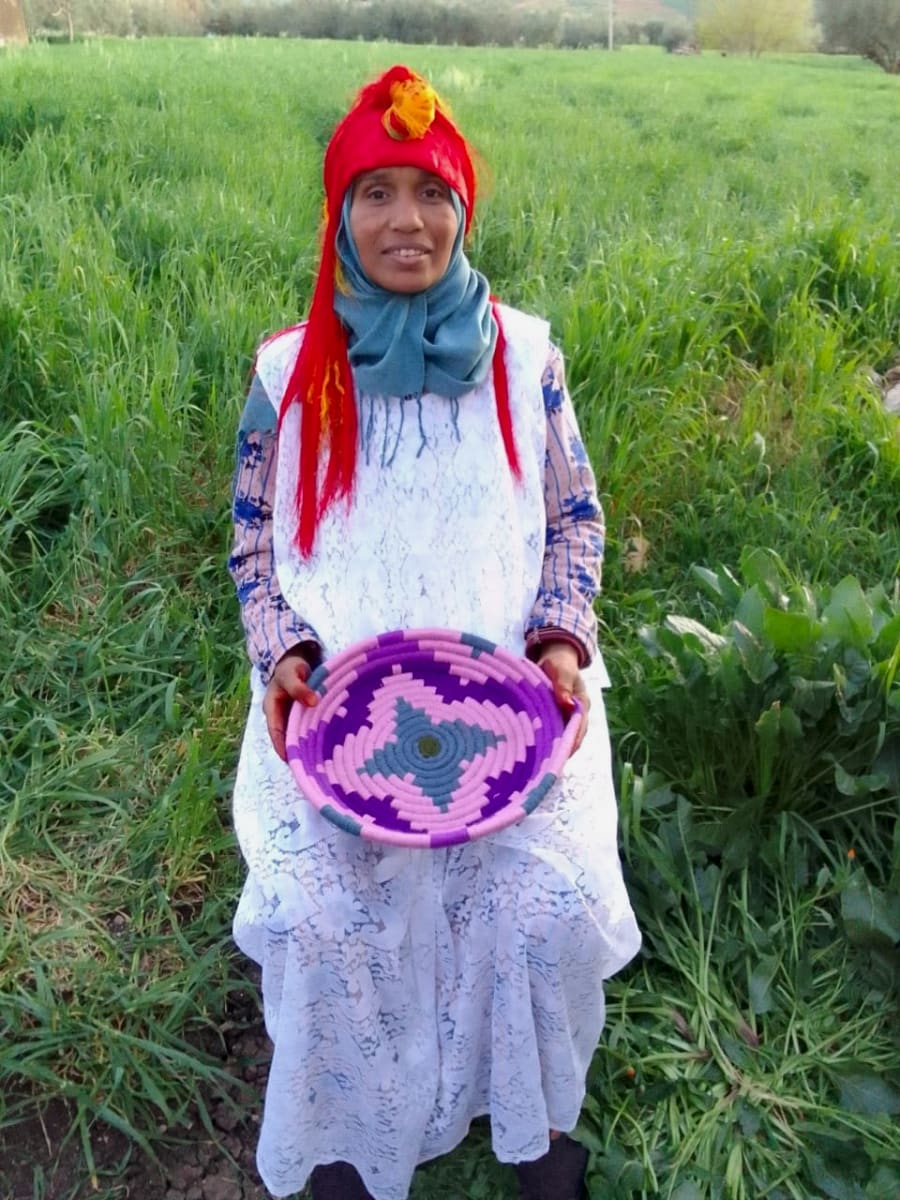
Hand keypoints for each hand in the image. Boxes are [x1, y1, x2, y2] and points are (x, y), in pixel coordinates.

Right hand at [263, 644, 318, 761]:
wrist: (293, 660)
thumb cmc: (289, 667)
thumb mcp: (292, 674)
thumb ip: (299, 688)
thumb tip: (312, 702)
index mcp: (272, 709)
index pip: (276, 732)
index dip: (282, 746)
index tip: (292, 760)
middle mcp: (280, 717)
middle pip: (287, 737)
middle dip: (296, 750)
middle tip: (310, 765)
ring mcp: (290, 717)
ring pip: (297, 734)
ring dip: (305, 744)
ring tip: (319, 760)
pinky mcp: (302, 716)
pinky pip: (306, 728)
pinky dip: (313, 735)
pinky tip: (326, 744)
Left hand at [535, 641, 588, 755]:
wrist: (554, 657)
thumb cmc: (559, 662)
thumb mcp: (561, 670)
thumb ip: (563, 685)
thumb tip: (566, 704)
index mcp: (582, 705)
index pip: (579, 729)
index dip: (571, 743)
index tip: (560, 756)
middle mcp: (574, 715)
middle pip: (569, 738)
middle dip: (559, 751)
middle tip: (544, 765)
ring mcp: (563, 718)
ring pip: (558, 737)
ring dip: (549, 748)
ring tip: (535, 763)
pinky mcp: (551, 718)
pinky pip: (548, 732)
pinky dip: (541, 740)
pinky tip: (529, 750)